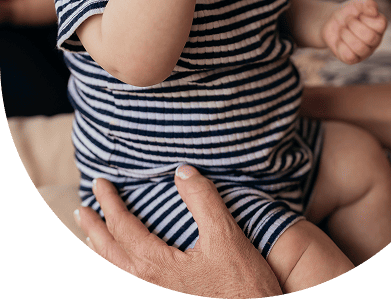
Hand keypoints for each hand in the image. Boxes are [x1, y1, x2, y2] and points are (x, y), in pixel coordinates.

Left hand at [74, 167, 281, 298]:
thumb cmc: (242, 286)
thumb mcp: (226, 236)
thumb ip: (203, 200)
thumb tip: (182, 170)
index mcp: (155, 265)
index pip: (122, 227)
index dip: (110, 203)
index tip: (101, 183)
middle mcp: (145, 285)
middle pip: (108, 253)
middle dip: (94, 228)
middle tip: (82, 208)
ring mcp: (152, 296)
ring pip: (113, 273)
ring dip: (99, 251)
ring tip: (89, 236)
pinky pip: (127, 283)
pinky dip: (115, 270)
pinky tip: (120, 266)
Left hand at [321, 0, 386, 63]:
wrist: (330, 20)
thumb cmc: (348, 12)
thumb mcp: (357, 3)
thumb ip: (367, 3)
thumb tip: (374, 11)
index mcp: (379, 27)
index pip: (381, 25)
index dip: (366, 17)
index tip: (359, 14)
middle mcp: (375, 41)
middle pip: (369, 37)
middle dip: (353, 25)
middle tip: (348, 20)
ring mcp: (365, 52)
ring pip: (359, 48)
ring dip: (346, 34)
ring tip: (343, 30)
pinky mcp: (352, 59)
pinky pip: (349, 56)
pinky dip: (340, 45)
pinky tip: (340, 40)